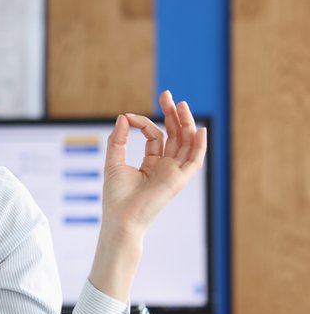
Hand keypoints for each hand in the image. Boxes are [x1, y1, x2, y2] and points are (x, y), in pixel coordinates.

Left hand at [101, 90, 207, 236]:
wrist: (121, 218)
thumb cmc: (116, 196)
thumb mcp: (113, 161)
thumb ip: (118, 139)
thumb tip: (123, 116)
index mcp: (151, 164)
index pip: (155, 136)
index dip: (144, 123)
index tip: (129, 117)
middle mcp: (166, 167)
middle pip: (175, 136)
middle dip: (173, 115)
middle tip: (167, 95)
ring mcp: (174, 173)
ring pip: (186, 144)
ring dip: (186, 124)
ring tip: (181, 105)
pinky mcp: (180, 180)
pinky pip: (195, 161)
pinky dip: (199, 146)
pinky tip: (199, 130)